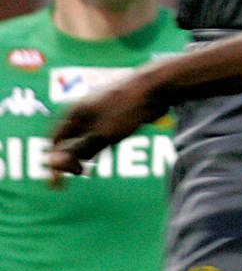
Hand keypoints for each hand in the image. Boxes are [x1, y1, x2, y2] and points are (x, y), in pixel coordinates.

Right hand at [46, 73, 166, 187]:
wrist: (158, 87)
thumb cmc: (127, 108)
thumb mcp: (102, 134)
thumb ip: (79, 149)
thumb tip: (55, 164)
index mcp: (75, 112)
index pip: (55, 141)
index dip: (56, 163)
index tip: (60, 183)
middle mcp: (84, 110)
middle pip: (70, 139)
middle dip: (72, 157)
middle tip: (80, 172)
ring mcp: (101, 111)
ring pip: (88, 137)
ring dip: (88, 152)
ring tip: (91, 165)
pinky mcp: (116, 114)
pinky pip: (103, 133)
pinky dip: (102, 144)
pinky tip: (109, 150)